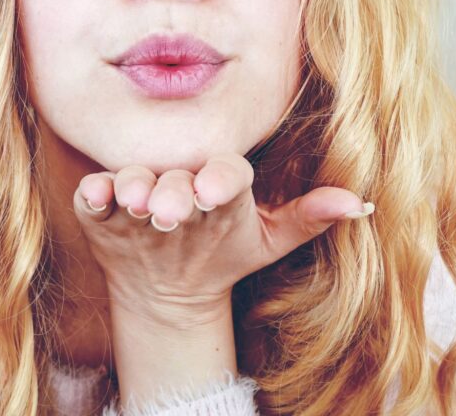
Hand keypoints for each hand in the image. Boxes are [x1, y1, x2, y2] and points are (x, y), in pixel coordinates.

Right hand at [72, 152, 373, 322]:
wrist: (171, 284)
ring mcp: (138, 190)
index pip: (224, 171)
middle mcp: (178, 178)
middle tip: (171, 211)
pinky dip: (94, 194)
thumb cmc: (226, 252)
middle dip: (173, 192)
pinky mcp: (103, 205)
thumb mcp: (269, 239)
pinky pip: (95, 194)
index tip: (215, 191)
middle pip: (176, 177)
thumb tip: (361, 204)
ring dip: (133, 188)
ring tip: (135, 201)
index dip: (220, 177)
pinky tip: (95, 196)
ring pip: (133, 179)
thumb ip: (308, 218)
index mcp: (221, 182)